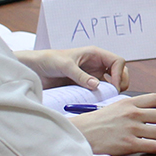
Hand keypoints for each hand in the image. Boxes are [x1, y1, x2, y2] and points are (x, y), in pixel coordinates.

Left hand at [14, 46, 128, 91]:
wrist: (35, 69)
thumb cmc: (49, 60)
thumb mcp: (65, 66)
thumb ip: (80, 75)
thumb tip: (96, 85)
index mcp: (95, 54)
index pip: (118, 61)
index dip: (120, 73)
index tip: (115, 85)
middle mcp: (97, 64)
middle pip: (119, 72)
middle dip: (121, 81)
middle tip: (115, 93)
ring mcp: (93, 75)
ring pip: (112, 82)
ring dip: (113, 89)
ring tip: (108, 98)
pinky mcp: (86, 85)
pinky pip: (100, 90)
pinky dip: (103, 96)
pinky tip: (99, 101)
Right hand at [69, 95, 155, 155]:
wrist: (79, 134)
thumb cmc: (96, 123)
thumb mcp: (114, 108)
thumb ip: (132, 108)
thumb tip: (150, 112)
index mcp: (129, 103)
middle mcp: (133, 114)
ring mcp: (132, 129)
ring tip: (155, 141)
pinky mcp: (129, 144)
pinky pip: (153, 146)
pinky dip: (155, 148)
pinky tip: (149, 148)